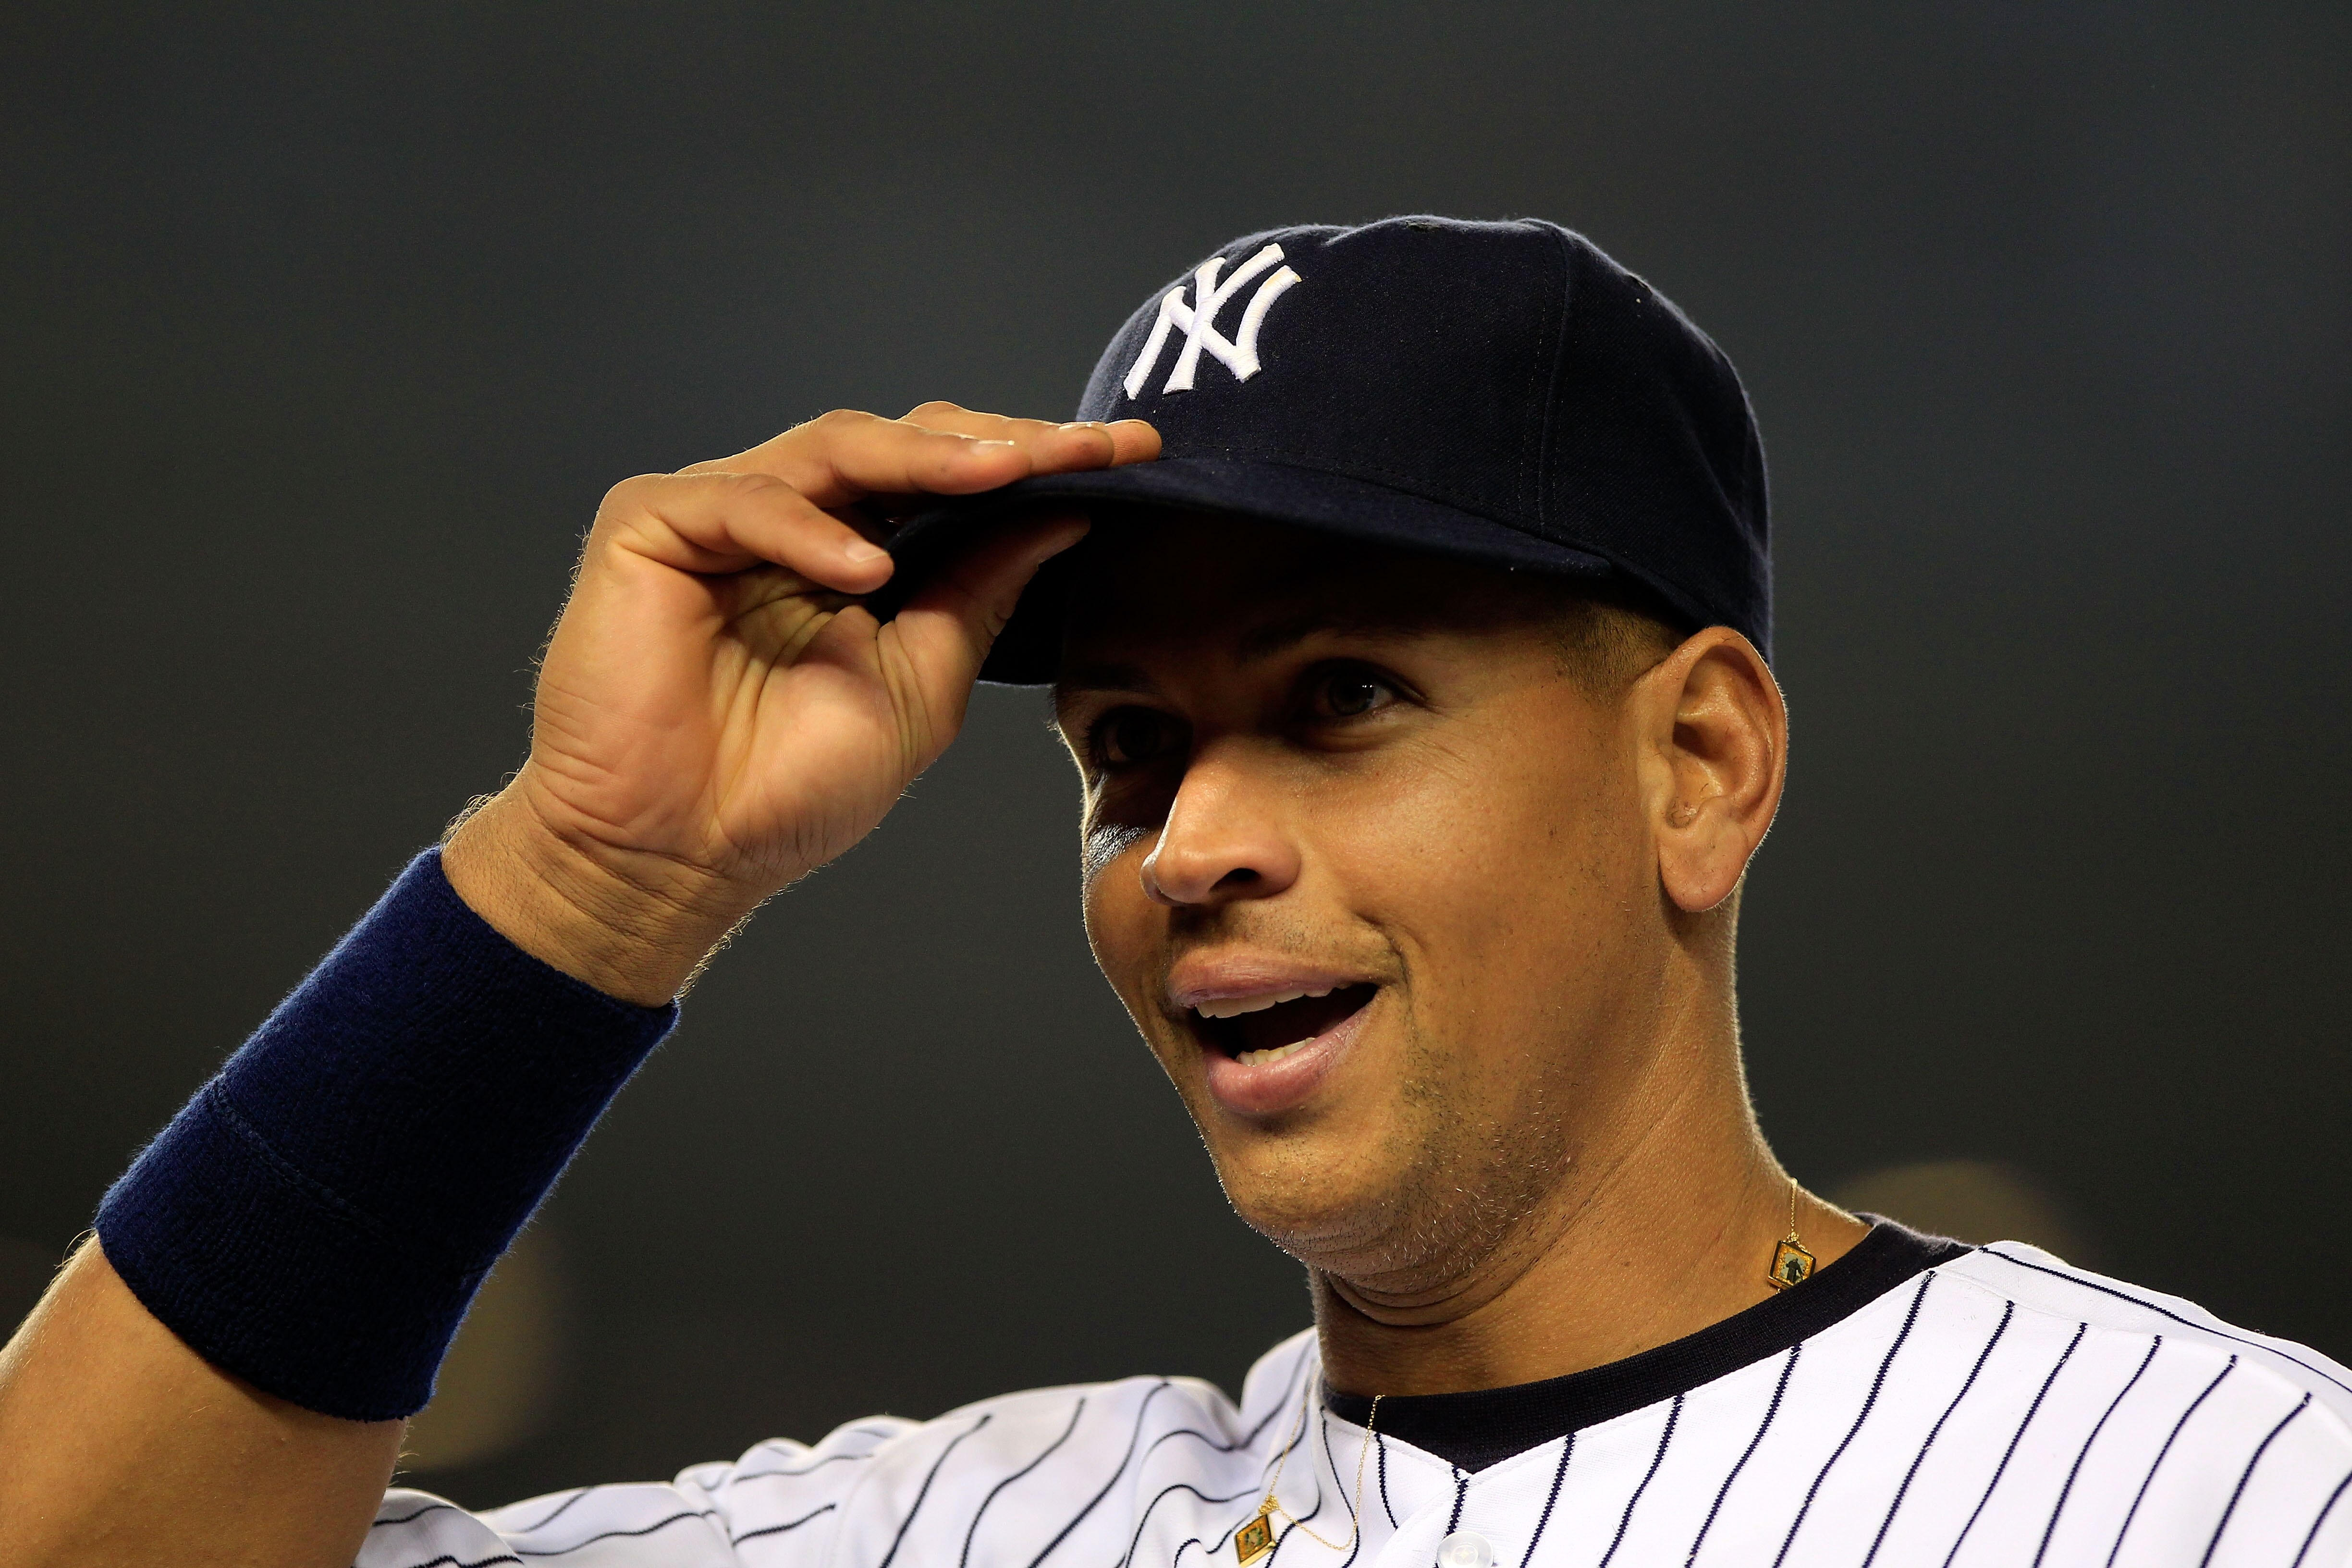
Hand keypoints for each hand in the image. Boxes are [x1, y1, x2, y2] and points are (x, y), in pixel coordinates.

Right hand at [444, 403, 1158, 1002]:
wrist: (675, 858)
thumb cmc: (786, 790)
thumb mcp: (919, 685)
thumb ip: (979, 595)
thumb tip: (1065, 514)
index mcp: (856, 551)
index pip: (954, 481)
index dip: (1040, 464)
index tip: (1135, 456)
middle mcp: (793, 517)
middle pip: (905, 443)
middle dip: (1006, 442)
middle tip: (1091, 444)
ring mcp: (719, 512)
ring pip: (836, 448)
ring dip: (929, 460)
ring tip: (1009, 472)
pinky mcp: (650, 524)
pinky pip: (745, 500)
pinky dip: (809, 531)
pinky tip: (866, 570)